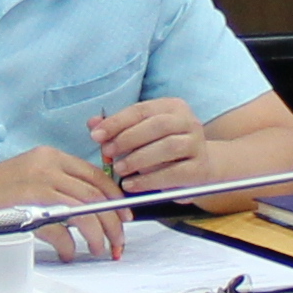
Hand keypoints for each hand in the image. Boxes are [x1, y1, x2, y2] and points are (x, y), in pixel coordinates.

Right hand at [0, 145, 126, 256]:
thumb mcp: (30, 175)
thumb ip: (59, 184)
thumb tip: (91, 209)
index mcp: (51, 156)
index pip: (96, 175)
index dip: (116, 198)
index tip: (125, 217)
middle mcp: (48, 167)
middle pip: (96, 196)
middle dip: (113, 223)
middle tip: (118, 242)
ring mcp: (37, 187)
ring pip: (84, 213)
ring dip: (97, 236)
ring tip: (99, 250)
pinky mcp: (26, 208)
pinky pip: (61, 230)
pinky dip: (70, 245)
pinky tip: (70, 253)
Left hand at [91, 96, 213, 200]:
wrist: (198, 168)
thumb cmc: (163, 148)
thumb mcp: (141, 134)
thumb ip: (118, 128)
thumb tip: (93, 124)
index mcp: (172, 107)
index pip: (141, 110)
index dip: (116, 122)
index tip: (96, 135)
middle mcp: (188, 121)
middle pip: (157, 126)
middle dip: (127, 139)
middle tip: (108, 153)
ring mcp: (197, 144)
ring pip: (168, 147)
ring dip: (138, 159)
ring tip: (119, 169)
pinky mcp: (200, 168)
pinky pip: (174, 173)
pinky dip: (149, 180)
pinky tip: (132, 185)